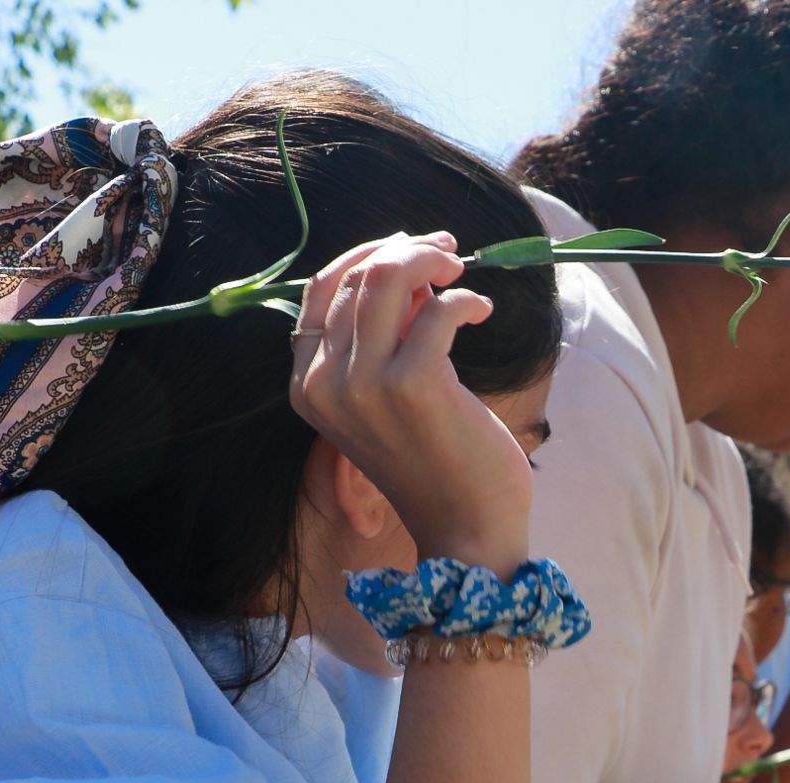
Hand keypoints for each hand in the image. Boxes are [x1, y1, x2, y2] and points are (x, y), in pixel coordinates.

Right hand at [289, 232, 529, 568]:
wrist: (466, 527)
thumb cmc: (437, 461)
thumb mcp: (391, 395)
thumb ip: (387, 337)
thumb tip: (410, 271)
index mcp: (309, 385)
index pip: (321, 289)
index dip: (367, 255)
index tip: (410, 248)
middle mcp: (326, 384)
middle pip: (357, 277)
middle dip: (406, 252)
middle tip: (448, 256)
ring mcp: (365, 386)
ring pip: (388, 281)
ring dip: (432, 265)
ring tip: (461, 275)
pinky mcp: (414, 387)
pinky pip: (438, 312)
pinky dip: (465, 301)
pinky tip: (481, 311)